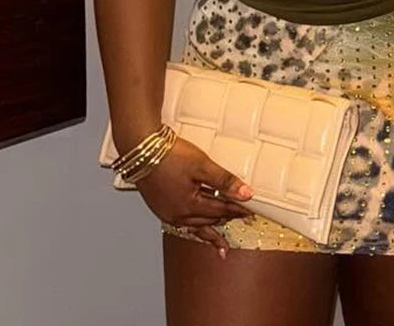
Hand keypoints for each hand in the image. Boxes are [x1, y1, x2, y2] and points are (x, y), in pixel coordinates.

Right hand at [134, 137, 254, 256]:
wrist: (141, 149)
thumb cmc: (170, 156)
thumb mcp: (202, 165)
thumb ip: (225, 180)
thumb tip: (246, 194)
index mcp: (190, 206)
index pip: (222, 211)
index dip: (238, 211)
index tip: (251, 213)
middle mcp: (178, 215)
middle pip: (210, 221)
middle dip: (227, 221)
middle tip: (241, 224)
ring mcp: (168, 213)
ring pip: (195, 226)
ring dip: (210, 231)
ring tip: (219, 243)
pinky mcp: (160, 207)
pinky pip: (182, 223)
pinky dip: (194, 227)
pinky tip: (195, 227)